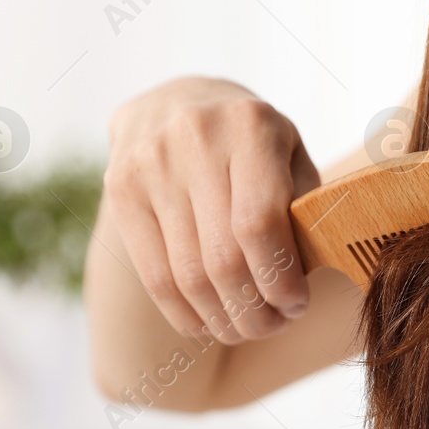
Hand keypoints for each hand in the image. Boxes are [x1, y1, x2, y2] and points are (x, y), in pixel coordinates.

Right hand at [104, 77, 320, 343]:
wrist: (178, 101)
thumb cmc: (254, 144)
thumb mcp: (291, 157)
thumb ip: (306, 209)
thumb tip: (308, 278)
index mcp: (250, 126)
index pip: (259, 224)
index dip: (279, 279)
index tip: (296, 304)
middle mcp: (194, 139)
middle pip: (223, 259)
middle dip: (255, 310)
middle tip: (275, 325)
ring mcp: (149, 163)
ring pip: (188, 276)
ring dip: (224, 319)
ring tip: (248, 327)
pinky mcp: (120, 189)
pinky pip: (154, 276)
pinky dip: (186, 314)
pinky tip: (210, 322)